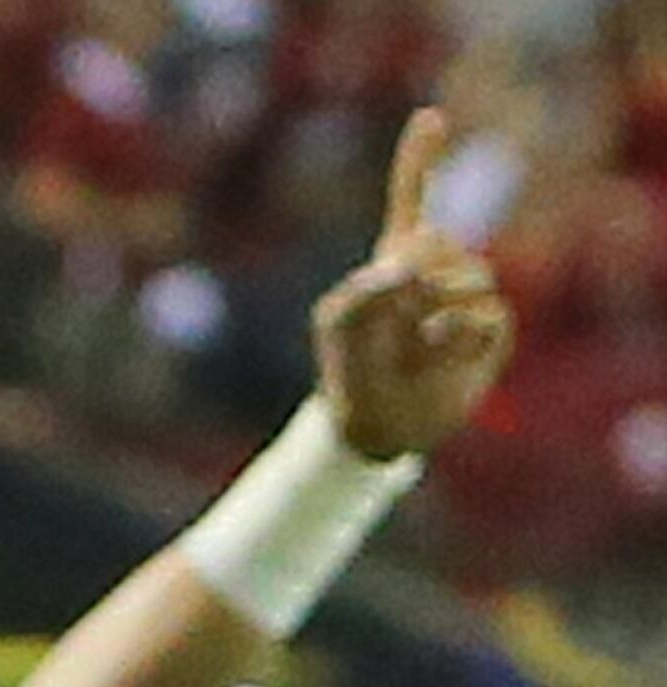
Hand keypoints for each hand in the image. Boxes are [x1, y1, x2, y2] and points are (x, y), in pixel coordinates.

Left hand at [311, 108, 514, 461]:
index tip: (431, 117)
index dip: (419, 160)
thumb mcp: (339, 324)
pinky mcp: (491, 331)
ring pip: (471, 278)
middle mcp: (438, 269)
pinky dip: (455, 337)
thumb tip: (409, 268)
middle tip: (395, 316)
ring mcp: (468, 297)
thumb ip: (364, 290)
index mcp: (396, 258)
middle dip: (416, 275)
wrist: (377, 422)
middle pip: (441, 241)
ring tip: (414, 343)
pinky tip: (436, 351)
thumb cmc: (351, 368)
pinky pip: (485, 318)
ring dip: (435, 312)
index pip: (410, 199)